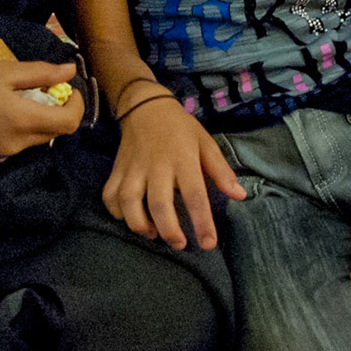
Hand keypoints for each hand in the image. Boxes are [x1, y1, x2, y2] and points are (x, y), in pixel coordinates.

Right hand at [0, 60, 83, 161]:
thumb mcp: (3, 70)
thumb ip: (40, 73)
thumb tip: (69, 71)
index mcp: (23, 121)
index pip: (69, 123)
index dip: (76, 105)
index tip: (68, 89)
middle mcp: (16, 144)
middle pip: (53, 132)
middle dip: (56, 111)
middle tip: (43, 89)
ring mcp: (1, 154)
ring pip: (34, 140)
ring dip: (36, 121)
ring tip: (19, 98)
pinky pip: (14, 146)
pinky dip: (17, 130)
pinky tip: (0, 113)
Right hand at [103, 94, 245, 249]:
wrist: (145, 106)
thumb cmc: (180, 128)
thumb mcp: (206, 143)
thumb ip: (221, 171)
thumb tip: (240, 196)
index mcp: (183, 159)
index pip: (194, 194)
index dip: (202, 222)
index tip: (208, 243)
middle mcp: (157, 165)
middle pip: (159, 204)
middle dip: (169, 230)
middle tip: (180, 244)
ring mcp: (133, 168)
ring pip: (129, 202)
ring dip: (139, 224)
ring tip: (153, 235)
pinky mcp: (117, 169)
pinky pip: (110, 195)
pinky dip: (116, 212)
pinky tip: (130, 219)